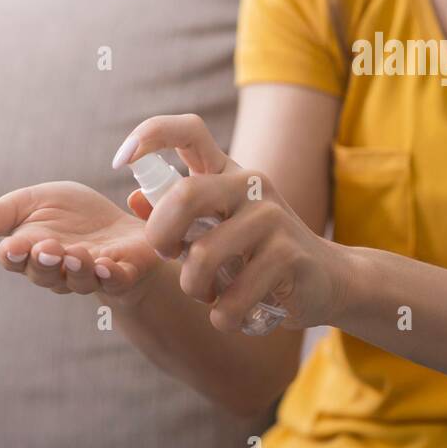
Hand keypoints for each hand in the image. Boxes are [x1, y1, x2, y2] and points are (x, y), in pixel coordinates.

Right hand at [0, 181, 167, 306]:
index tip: (15, 245)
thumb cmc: (72, 217)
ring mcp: (92, 276)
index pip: (15, 259)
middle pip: (44, 273)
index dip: (15, 255)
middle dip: (45, 261)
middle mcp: (58, 271)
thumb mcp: (27, 206)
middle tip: (49, 246)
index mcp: (31, 252)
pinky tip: (110, 266)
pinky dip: (113, 276)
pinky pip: (117, 282)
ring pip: (79, 280)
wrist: (123, 229)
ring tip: (78, 254)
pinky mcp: (125, 274)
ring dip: (78, 269)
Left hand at [113, 114, 354, 331]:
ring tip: (207, 295)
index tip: (119, 160)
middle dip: (161, 236)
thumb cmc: (259, 253)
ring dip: (194, 288)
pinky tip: (233, 314)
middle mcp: (251, 185)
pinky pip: (232, 297)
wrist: (326, 278)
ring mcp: (273, 218)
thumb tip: (135, 198)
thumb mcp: (219, 227)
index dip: (150, 135)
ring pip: (204, 257)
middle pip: (186, 195)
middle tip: (169, 256)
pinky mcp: (289, 256)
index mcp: (228, 173)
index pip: (189, 131)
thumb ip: (177, 215)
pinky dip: (222, 316)